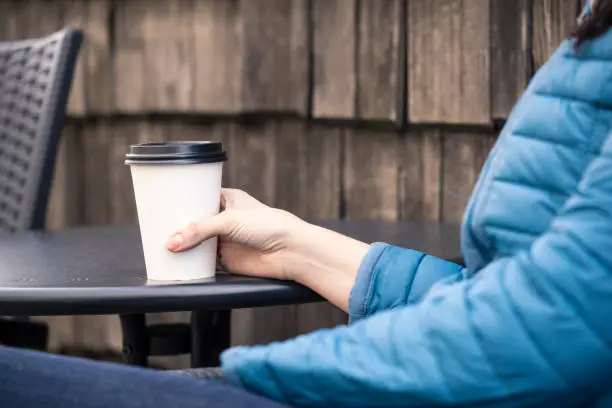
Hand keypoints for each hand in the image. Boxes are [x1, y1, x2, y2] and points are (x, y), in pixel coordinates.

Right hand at [166, 188, 369, 311]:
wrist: (290, 251)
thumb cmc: (269, 225)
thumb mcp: (229, 220)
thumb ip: (199, 230)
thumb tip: (171, 243)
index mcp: (229, 199)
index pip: (200, 196)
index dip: (183, 200)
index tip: (162, 202)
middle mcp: (226, 219)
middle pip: (195, 221)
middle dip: (178, 225)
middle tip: (155, 225)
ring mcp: (225, 240)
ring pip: (197, 242)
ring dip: (183, 245)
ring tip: (157, 243)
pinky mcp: (226, 260)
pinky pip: (203, 262)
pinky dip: (191, 263)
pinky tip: (175, 262)